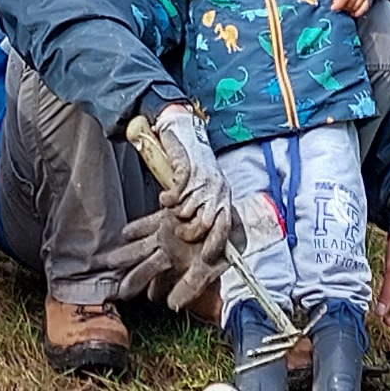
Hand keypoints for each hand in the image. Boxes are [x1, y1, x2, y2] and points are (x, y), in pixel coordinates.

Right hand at [134, 102, 227, 244]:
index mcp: (223, 197)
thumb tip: (201, 238)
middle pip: (204, 223)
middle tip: (178, 229)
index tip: (207, 258)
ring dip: (176, 213)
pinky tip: (164, 199)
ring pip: (188, 211)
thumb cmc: (196, 167)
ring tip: (171, 209)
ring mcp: (204, 180)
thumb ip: (204, 214)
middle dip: (188, 231)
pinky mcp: (189, 169)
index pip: (225, 227)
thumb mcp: (206, 193)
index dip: (217, 244)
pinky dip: (168, 199)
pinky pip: (177, 194)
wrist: (187, 133)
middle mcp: (217, 190)